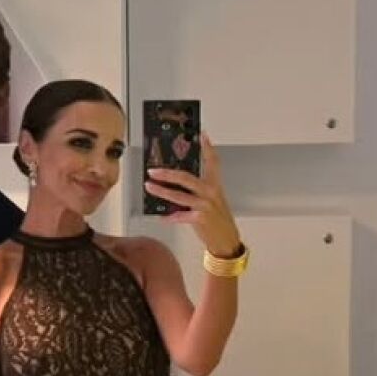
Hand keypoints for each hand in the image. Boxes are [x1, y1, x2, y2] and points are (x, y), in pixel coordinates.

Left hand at [144, 133, 241, 256]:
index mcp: (214, 185)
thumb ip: (197, 191)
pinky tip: (160, 215)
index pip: (213, 162)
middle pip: (186, 178)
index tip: (202, 135)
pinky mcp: (199, 219)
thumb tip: (175, 186)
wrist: (226, 240)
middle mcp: (210, 193)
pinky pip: (180, 216)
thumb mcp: (212, 201)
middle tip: (153, 170)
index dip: (208, 148)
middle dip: (167, 173)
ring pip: (179, 196)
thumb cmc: (217, 220)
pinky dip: (169, 216)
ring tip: (150, 187)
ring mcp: (205, 205)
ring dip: (161, 191)